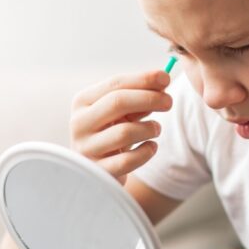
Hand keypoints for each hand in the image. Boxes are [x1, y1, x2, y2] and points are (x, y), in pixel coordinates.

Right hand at [70, 69, 172, 184]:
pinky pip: (128, 160)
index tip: (166, 77)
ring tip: (156, 128)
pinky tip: (151, 147)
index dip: (143, 79)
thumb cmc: (112, 131)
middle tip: (169, 102)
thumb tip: (162, 81)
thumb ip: (139, 95)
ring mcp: (86, 148)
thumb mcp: (121, 111)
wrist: (98, 168)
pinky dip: (146, 151)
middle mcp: (79, 123)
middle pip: (117, 103)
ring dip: (149, 128)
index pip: (115, 84)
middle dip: (149, 98)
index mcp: (83, 101)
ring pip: (124, 132)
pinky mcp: (98, 171)